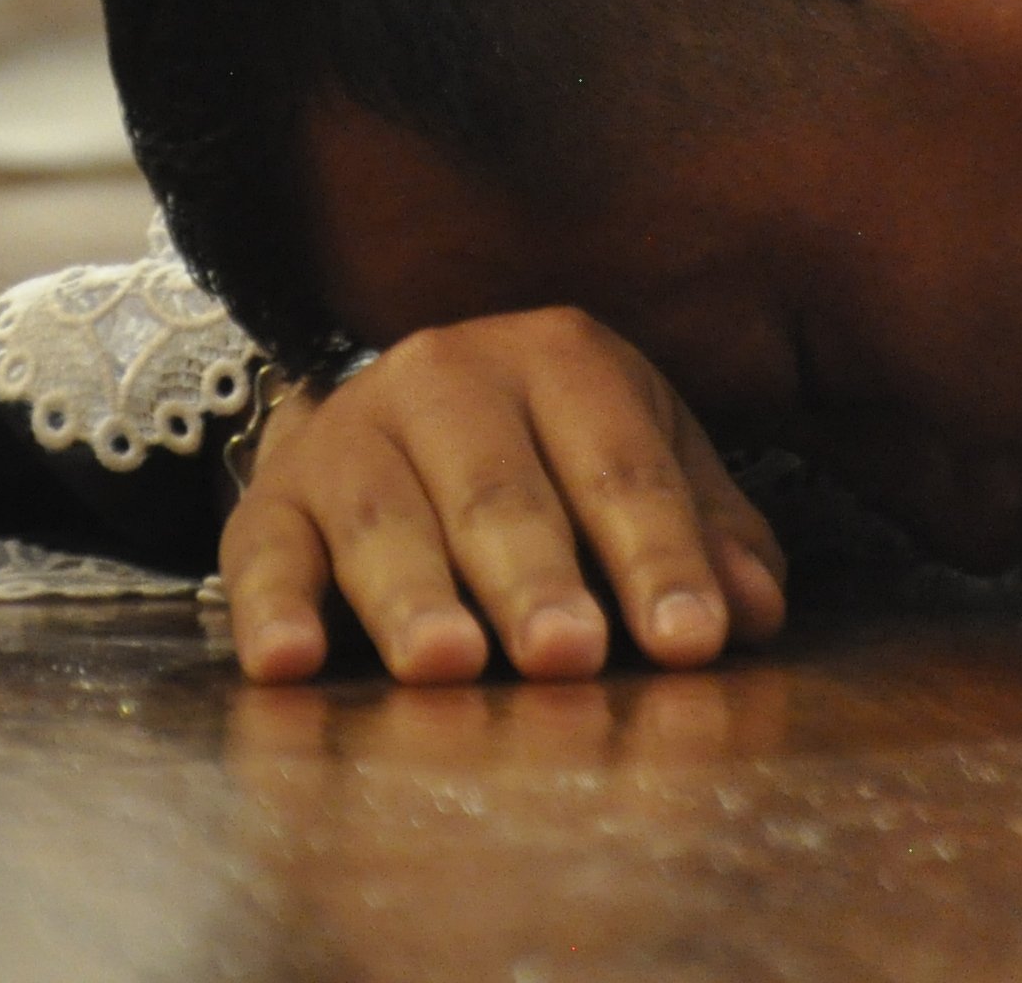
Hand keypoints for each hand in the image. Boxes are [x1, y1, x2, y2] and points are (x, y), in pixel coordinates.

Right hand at [221, 307, 787, 683]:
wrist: (397, 422)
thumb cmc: (549, 461)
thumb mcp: (637, 469)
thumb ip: (706, 536)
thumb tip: (756, 610)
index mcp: (557, 359)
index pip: (620, 464)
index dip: (658, 554)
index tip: (691, 641)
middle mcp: (445, 375)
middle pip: (498, 488)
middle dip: (534, 575)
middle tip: (568, 655)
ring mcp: (350, 432)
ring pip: (383, 517)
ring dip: (412, 594)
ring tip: (446, 663)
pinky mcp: (273, 498)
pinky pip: (265, 551)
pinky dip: (270, 608)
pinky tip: (288, 664)